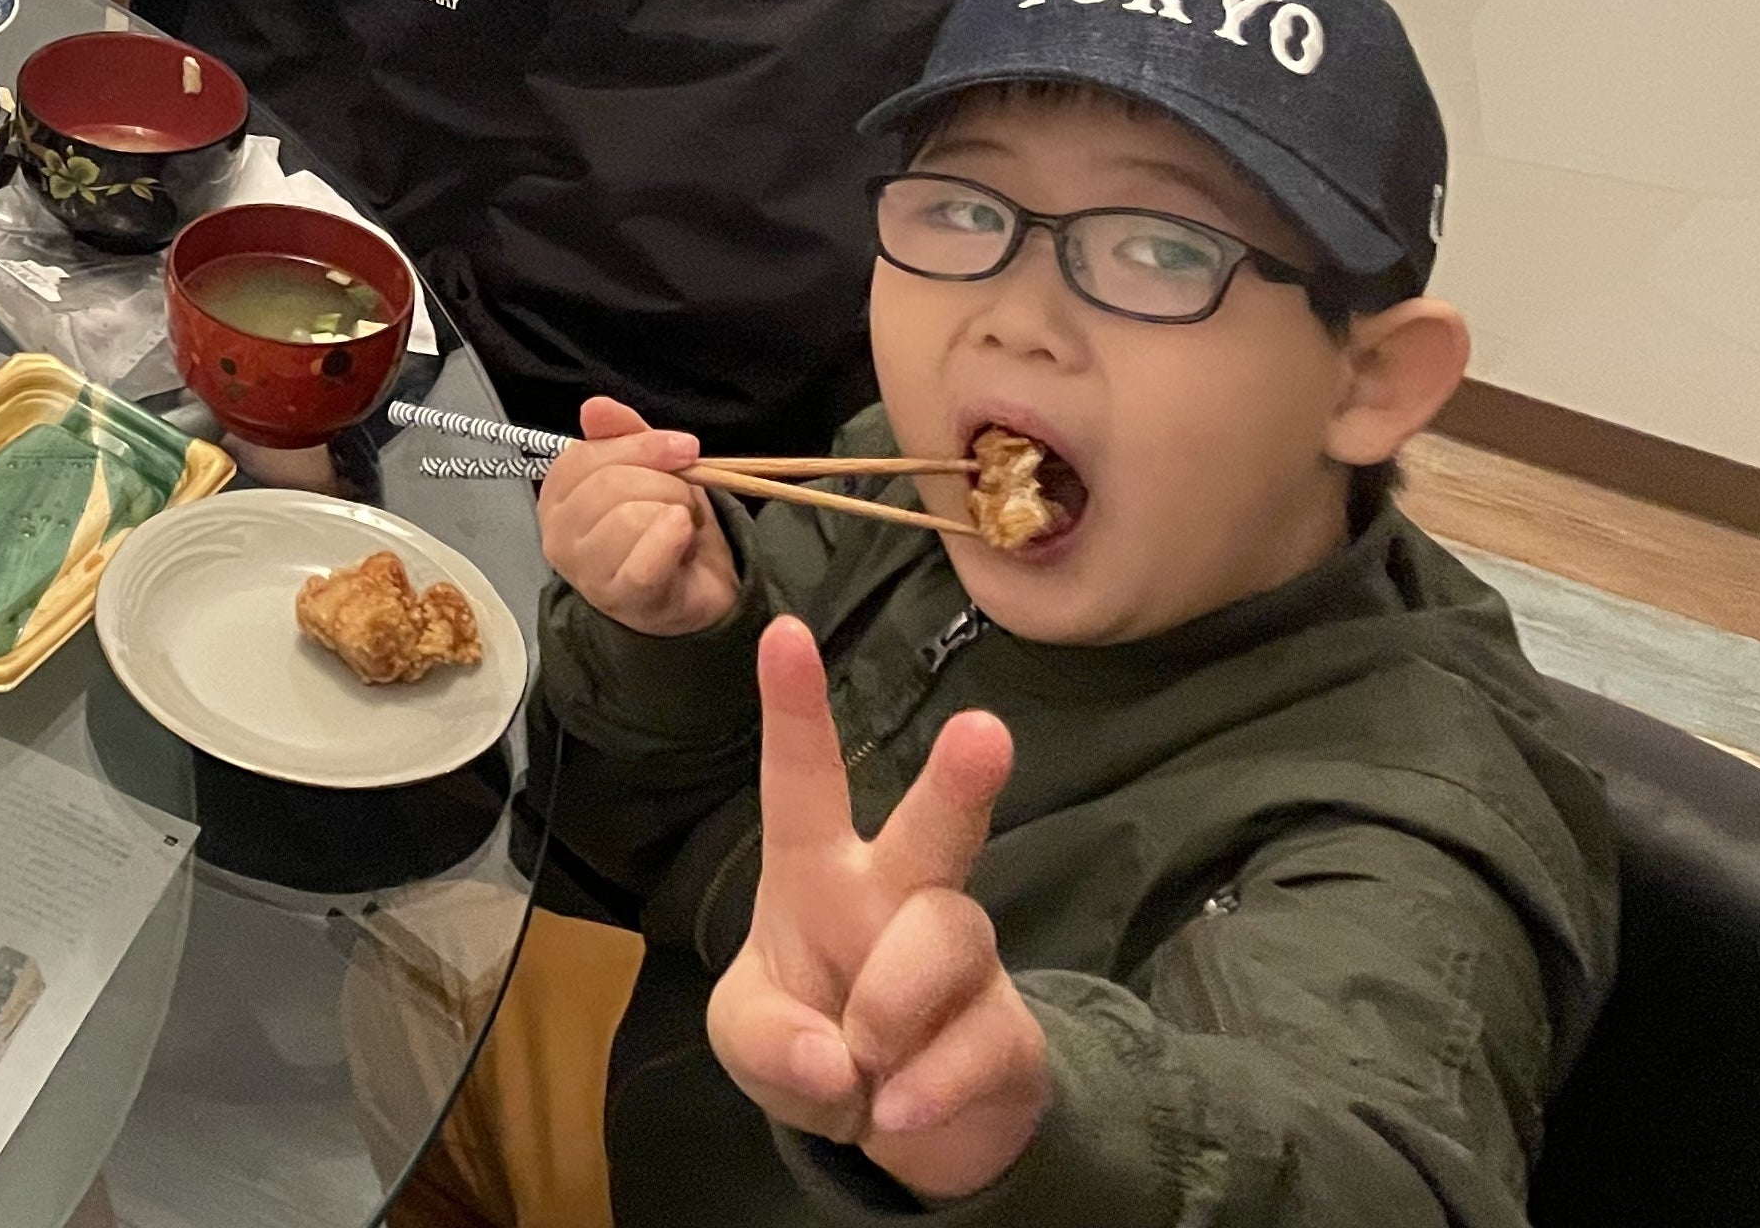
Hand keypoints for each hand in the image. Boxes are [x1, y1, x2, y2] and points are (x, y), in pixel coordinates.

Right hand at [539, 395, 739, 638]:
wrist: (695, 589)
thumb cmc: (663, 525)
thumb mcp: (650, 469)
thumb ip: (624, 435)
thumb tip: (594, 406)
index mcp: (557, 497)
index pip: (585, 455)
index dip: (641, 446)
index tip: (684, 449)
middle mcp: (557, 535)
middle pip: (610, 484)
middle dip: (665, 483)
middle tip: (684, 502)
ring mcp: (583, 572)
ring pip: (629, 517)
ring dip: (674, 513)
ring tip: (682, 527)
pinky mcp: (619, 599)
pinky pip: (644, 560)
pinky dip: (671, 539)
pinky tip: (684, 536)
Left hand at [708, 617, 1048, 1202]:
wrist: (893, 1128)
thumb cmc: (808, 1040)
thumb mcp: (750, 1043)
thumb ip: (771, 1043)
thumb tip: (835, 1058)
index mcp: (816, 873)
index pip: (801, 781)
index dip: (792, 709)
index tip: (784, 631)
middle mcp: (897, 893)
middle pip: (934, 827)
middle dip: (958, 781)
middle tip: (985, 732)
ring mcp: (961, 955)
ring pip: (947, 938)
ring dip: (892, 1007)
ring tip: (864, 1060)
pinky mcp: (1009, 1027)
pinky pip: (979, 1043)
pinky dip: (925, 1089)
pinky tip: (896, 1109)